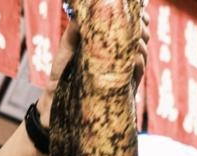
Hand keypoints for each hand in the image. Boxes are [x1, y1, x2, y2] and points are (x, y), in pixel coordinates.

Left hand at [35, 6, 150, 126]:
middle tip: (137, 22)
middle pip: (142, 38)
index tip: (138, 10)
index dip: (138, 18)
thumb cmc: (60, 76)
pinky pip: (137, 72)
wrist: (54, 103)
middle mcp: (119, 60)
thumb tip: (81, 11)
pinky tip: (133, 55)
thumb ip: (76, 29)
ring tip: (134, 37)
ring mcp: (122, 75)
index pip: (130, 29)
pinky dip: (138, 61)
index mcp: (109, 47)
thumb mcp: (67, 47)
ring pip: (142, 54)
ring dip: (140, 43)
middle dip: (141, 27)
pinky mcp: (123, 91)